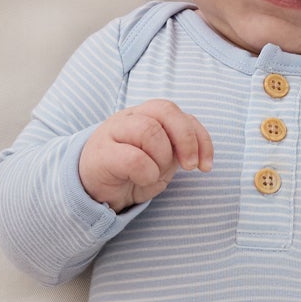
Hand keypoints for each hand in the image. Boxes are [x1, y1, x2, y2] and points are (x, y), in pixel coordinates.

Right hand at [78, 100, 213, 211]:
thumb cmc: (131, 174)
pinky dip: (146, 173)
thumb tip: (198, 153)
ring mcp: (113, 131)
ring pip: (149, 131)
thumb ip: (178, 149)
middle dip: (186, 141)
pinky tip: (142, 180)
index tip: (205, 166)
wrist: (94, 191)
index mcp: (148, 116)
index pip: (179, 113)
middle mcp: (131, 117)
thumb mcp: (162, 161)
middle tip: (189, 167)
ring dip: (161, 159)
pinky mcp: (101, 153)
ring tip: (155, 174)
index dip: (199, 137)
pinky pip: (133, 157)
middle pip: (166, 110)